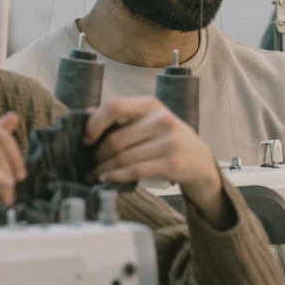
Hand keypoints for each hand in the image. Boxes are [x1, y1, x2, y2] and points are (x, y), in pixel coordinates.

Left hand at [85, 97, 229, 225]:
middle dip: (98, 154)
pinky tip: (107, 179)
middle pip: (116, 139)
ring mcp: (169, 142)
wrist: (199, 159)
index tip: (86, 138)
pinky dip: (117, 176)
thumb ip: (122, 116)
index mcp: (151, 105)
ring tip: (96, 174)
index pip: (115, 107)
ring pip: (124, 157)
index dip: (95, 123)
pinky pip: (135, 170)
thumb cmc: (167, 138)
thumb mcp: (149, 119)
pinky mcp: (171, 163)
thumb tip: (87, 115)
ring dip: (104, 169)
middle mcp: (162, 120)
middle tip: (91, 163)